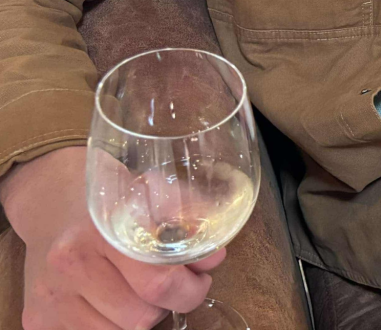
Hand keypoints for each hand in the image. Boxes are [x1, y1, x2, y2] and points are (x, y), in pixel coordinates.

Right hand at [0, 147, 225, 329]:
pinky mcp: (37, 317)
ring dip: (137, 317)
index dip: (190, 290)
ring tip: (136, 290)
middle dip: (165, 304)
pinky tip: (111, 299)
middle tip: (167, 285)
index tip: (198, 280)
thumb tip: (214, 258)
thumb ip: (189, 222)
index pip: (159, 284)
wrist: (52, 200)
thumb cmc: (114, 200)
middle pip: (141, 318)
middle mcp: (70, 264)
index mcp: (102, 231)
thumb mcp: (156, 193)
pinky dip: (110, 325)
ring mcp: (50, 295)